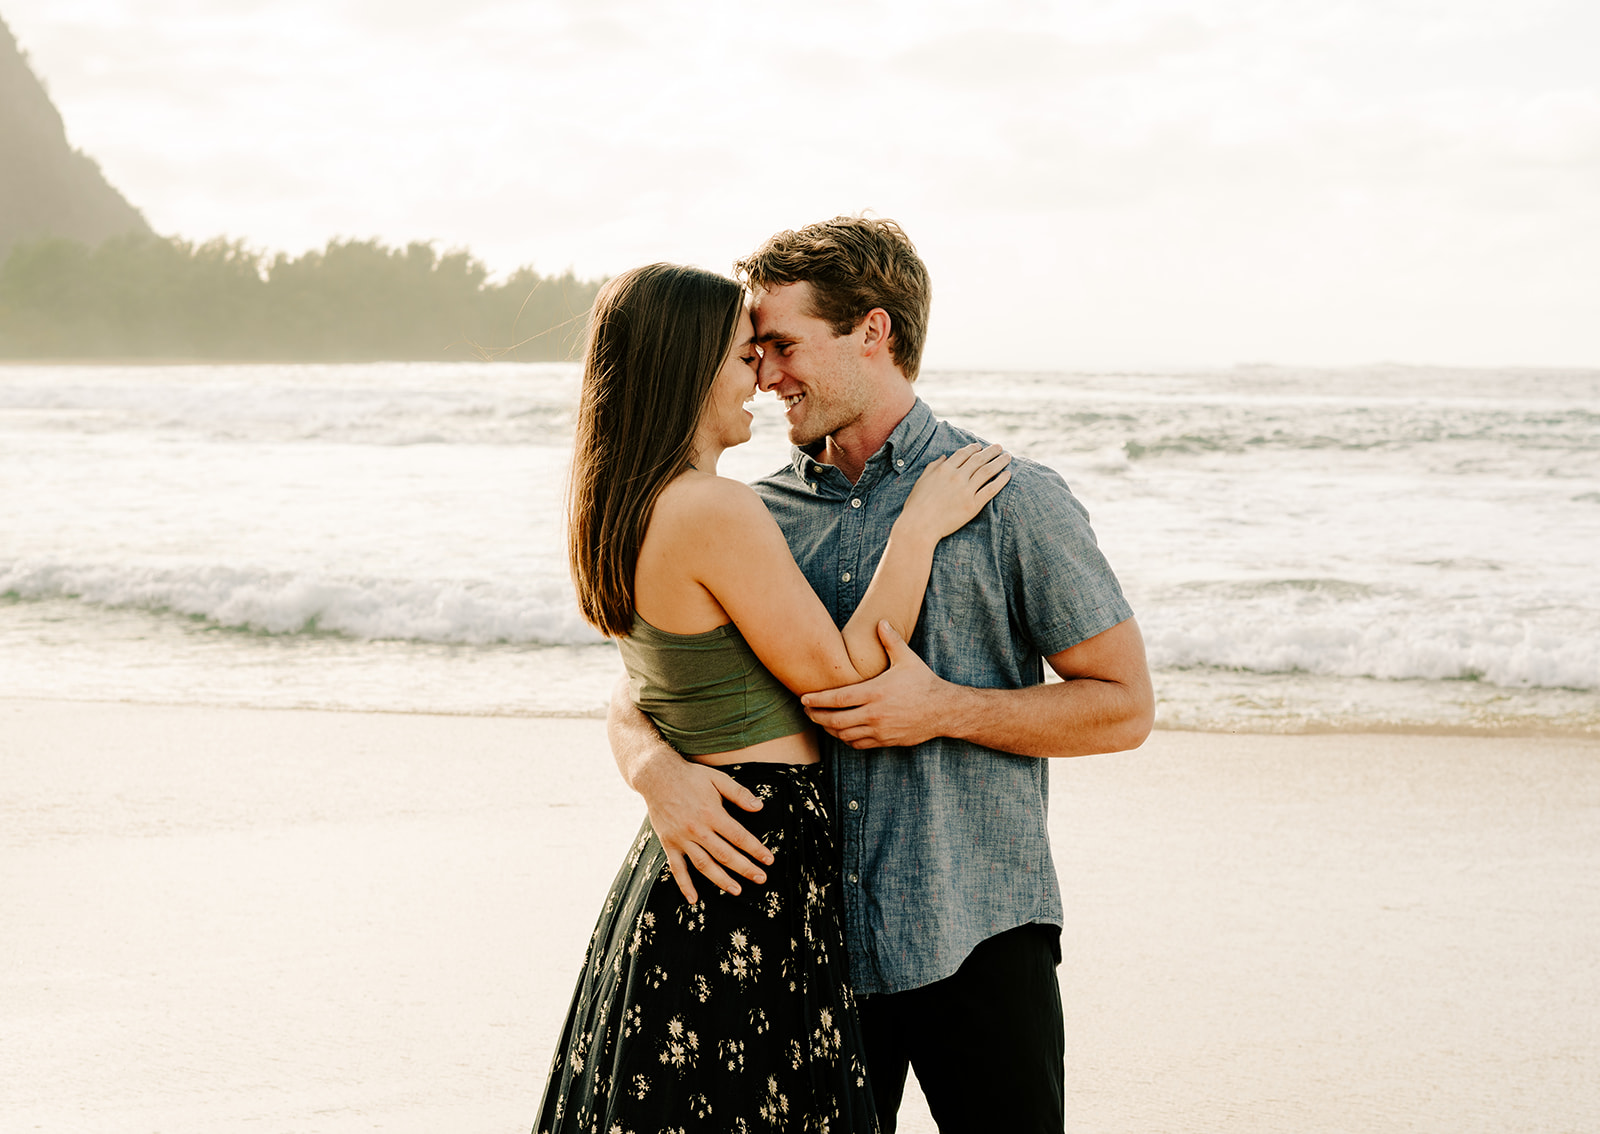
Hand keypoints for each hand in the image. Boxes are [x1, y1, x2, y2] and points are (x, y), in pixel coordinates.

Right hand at [636, 756, 774, 903]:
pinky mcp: (668, 843)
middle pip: (725, 854)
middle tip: (761, 879)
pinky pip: (676, 868)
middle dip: (745, 868)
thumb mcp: (717, 778)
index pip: (739, 837)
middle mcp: (697, 829)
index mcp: (712, 813)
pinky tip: (694, 899)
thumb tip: (760, 806)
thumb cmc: (691, 776)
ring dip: (721, 880)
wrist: (656, 776)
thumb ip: (739, 793)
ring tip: (737, 890)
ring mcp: (681, 839)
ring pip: (704, 865)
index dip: (755, 849)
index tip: (768, 860)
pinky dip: (684, 885)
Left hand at [800, 621, 950, 748]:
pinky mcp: (885, 741)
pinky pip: (859, 744)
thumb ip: (891, 641)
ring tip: (821, 721)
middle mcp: (874, 714)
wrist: (943, 710)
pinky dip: (846, 739)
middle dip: (817, 716)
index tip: (804, 698)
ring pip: (845, 735)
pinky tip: (841, 732)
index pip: (838, 699)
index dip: (818, 700)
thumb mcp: (907, 659)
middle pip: (835, 720)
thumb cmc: (923, 682)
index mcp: (875, 693)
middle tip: (806, 711)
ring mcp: (879, 730)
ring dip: (829, 729)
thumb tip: (881, 621)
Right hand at [898, 442, 1010, 540]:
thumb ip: (933, 467)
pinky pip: (991, 489)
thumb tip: (943, 457)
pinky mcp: (973, 505)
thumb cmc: (916, 505)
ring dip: (999, 462)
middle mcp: (956, 476)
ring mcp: (965, 490)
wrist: (919, 526)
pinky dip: (1001, 481)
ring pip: (987, 471)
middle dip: (990, 451)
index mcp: (944, 469)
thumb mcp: (921, 481)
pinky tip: (1008, 475)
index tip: (980, 446)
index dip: (973, 448)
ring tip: (1007, 457)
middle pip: (978, 459)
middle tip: (999, 447)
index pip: (963, 454)